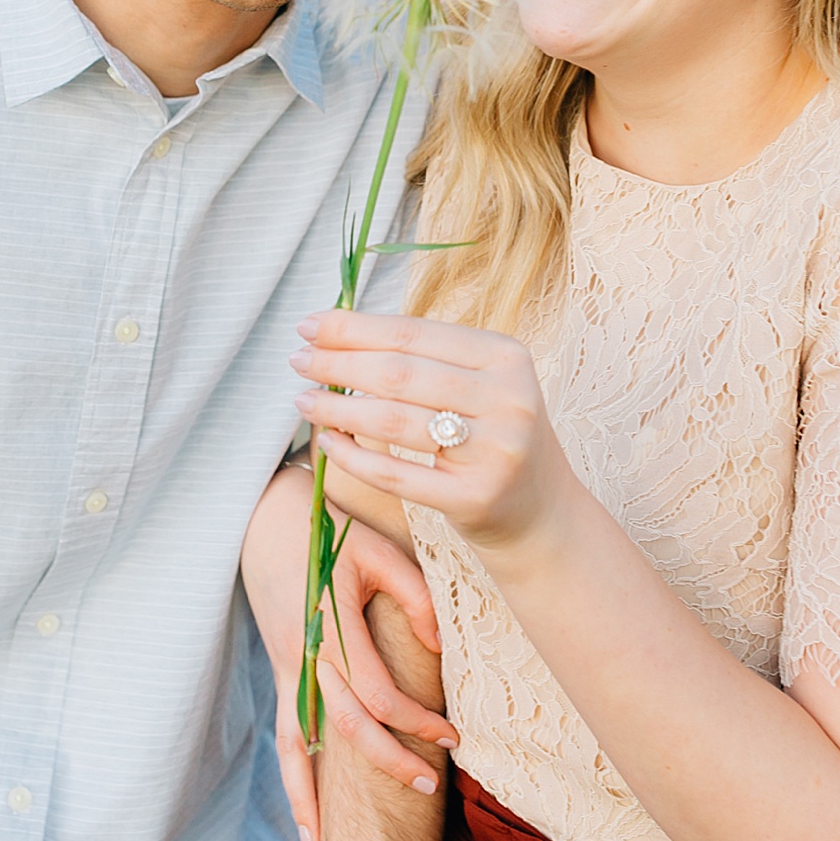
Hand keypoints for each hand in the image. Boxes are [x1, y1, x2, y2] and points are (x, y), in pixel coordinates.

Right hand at [241, 464, 455, 840]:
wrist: (264, 519)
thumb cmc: (329, 532)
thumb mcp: (381, 552)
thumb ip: (416, 598)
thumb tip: (440, 649)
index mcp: (332, 628)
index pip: (378, 695)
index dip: (416, 722)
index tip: (452, 735)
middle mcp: (305, 656)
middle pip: (345, 729)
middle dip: (388, 763)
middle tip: (430, 786)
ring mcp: (286, 669)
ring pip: (297, 747)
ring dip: (314, 796)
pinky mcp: (280, 673)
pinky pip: (284, 736)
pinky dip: (291, 780)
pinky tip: (303, 820)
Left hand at [291, 310, 577, 556]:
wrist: (541, 515)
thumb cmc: (494, 438)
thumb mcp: (480, 385)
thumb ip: (426, 358)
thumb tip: (338, 330)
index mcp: (507, 356)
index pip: (414, 333)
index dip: (354, 327)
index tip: (309, 325)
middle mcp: (508, 398)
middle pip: (400, 374)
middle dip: (338, 363)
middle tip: (298, 360)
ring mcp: (495, 450)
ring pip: (393, 420)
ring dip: (337, 408)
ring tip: (303, 400)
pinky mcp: (476, 497)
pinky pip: (396, 474)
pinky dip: (352, 457)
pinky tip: (327, 443)